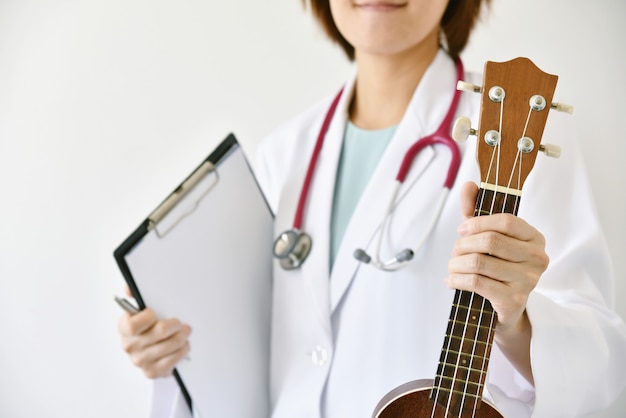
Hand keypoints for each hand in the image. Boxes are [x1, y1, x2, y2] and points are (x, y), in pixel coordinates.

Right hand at [118, 294, 190, 378]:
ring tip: (185, 333)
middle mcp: (130, 346)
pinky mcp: (151, 372)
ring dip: (181, 339)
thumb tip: (130, 287)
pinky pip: (170, 363)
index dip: (148, 318)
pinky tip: (183, 346)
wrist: (148, 346)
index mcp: (124, 327)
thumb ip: (136, 294)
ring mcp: (140, 360)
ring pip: (168, 348)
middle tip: (181, 324)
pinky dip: (181, 353)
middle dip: (174, 326)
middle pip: (158, 334)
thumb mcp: (140, 308)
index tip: (155, 312)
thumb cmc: (146, 324)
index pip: (132, 325)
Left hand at [445, 182, 547, 330]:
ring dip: (456, 263)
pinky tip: (452, 280)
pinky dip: (457, 279)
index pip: (506, 221)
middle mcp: (537, 259)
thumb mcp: (486, 237)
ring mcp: (528, 281)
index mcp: (534, 238)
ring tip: (452, 267)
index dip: (478, 223)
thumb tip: (468, 185)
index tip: (461, 230)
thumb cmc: (496, 268)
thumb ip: (476, 210)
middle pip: (490, 241)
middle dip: (463, 245)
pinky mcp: (513, 301)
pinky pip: (476, 282)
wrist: (505, 311)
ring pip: (479, 262)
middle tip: (455, 252)